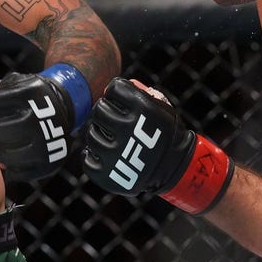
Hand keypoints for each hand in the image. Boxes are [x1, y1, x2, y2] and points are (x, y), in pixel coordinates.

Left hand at [0, 64, 92, 181]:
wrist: (62, 108)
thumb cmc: (31, 97)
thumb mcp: (14, 85)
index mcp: (29, 96)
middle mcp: (38, 120)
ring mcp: (43, 144)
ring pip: (4, 154)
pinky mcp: (46, 163)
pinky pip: (17, 171)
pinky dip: (8, 164)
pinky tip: (9, 153)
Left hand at [82, 78, 233, 214]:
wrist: (175, 167)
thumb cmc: (164, 133)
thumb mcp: (161, 108)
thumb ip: (138, 92)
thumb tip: (108, 89)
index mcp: (143, 108)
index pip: (114, 88)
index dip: (117, 93)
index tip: (121, 101)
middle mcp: (128, 129)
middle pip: (99, 109)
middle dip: (105, 111)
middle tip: (113, 119)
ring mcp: (116, 153)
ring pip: (91, 133)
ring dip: (99, 132)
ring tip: (111, 137)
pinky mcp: (108, 174)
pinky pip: (87, 158)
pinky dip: (92, 155)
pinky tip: (104, 154)